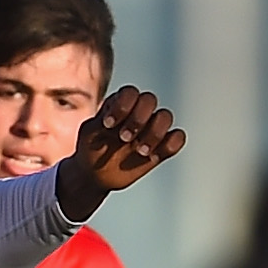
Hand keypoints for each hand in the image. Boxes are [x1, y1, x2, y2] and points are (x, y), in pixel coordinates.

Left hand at [57, 87, 185, 218]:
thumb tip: (108, 122)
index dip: (122, 106)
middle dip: (138, 119)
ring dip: (155, 133)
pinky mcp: (161, 147)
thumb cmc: (90, 149)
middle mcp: (138, 112)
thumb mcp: (89, 135)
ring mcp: (151, 129)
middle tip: (123, 138)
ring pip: (166, 116)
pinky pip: (178, 138)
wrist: (96, 174)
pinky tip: (153, 157)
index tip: (107, 125)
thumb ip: (98, 124)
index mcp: (120, 104)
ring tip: (140, 151)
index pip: (130, 92)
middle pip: (149, 100)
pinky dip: (171, 144)